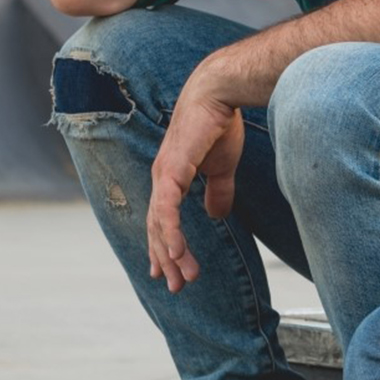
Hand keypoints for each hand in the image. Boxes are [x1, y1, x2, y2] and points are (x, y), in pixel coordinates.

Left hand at [145, 68, 246, 292]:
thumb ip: (218, 192)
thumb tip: (216, 215)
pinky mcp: (172, 170)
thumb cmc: (219, 124)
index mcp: (170, 178)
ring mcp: (163, 175)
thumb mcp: (221, 167)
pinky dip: (171, 232)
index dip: (164, 246)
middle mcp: (160, 179)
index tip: (170, 271)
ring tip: (185, 277)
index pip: (162, 220)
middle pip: (157, 229)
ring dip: (172, 253)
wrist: (218, 94)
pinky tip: (177, 252)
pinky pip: (167, 210)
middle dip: (167, 259)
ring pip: (160, 225)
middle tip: (178, 286)